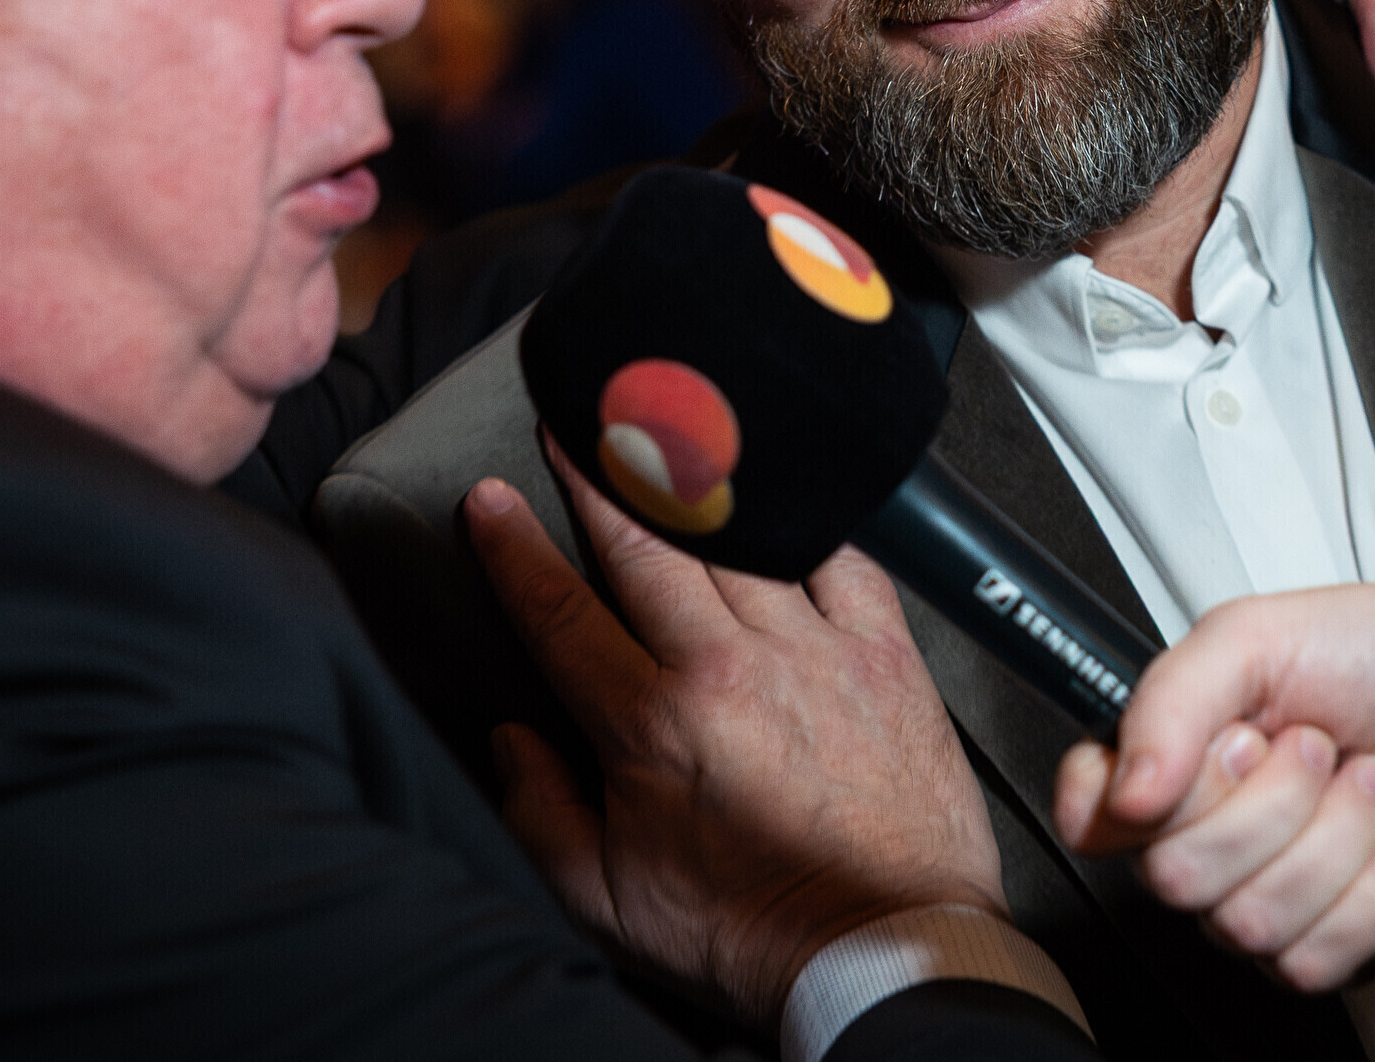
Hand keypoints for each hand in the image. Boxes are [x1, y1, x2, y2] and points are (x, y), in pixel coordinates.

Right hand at [467, 442, 1006, 1030]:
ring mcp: (814, 651)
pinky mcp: (885, 653)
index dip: (513, 548)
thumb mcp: (606, 899)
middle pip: (644, 544)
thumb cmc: (754, 931)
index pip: (560, 611)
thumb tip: (514, 740)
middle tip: (570, 424)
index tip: (488, 502)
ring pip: (738, 536)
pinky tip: (780, 494)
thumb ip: (541, 811)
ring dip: (691, 480)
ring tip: (661, 434)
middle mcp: (731, 669)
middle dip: (594, 474)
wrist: (883, 949)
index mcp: (653, 725)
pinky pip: (842, 557)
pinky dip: (804, 519)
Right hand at [1051, 584, 1374, 991]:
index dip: (1135, 799)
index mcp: (1169, 753)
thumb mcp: (1258, 633)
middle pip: (1176, 876)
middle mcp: (1205, 831)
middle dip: (1272, 801)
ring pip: (1250, 921)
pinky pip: (1315, 957)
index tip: (1219, 749)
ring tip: (1365, 782)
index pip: (1088, 814)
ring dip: (1335, 838)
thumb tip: (1122, 789)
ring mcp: (1264, 890)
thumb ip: (1169, 698)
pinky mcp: (1329, 939)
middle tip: (1314, 745)